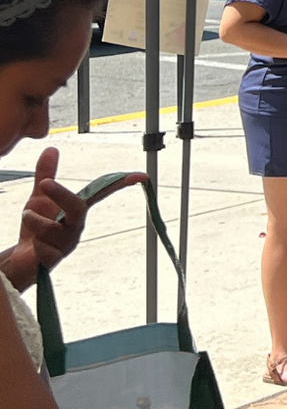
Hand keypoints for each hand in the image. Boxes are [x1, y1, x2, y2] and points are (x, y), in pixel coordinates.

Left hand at [4, 150, 147, 289]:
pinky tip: (32, 244)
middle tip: (44, 183)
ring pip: (52, 227)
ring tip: (26, 217)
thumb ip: (45, 173)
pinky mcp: (55, 258)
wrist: (22, 257)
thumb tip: (52, 149)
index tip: (141, 176)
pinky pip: (44, 246)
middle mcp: (77, 226)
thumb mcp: (38, 197)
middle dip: (61, 195)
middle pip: (78, 207)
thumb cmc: (36, 227)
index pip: (101, 193)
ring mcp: (68, 243)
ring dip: (33, 219)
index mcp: (76, 210)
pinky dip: (32, 240)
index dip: (120, 184)